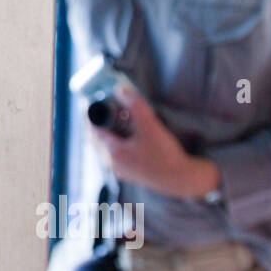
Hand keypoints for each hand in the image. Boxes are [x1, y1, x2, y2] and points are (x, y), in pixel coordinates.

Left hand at [88, 86, 221, 199]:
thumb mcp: (150, 126)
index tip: (90, 103)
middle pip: (96, 140)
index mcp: (112, 152)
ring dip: (105, 135)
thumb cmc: (165, 154)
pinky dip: (114, 145)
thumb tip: (120, 90)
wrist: (180, 180)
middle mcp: (112, 163)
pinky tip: (124, 139)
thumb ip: (135, 107)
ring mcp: (120, 171)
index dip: (91, 114)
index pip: (94, 129)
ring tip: (112, 122)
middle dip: (98, 124)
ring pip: (104, 149)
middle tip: (102, 110)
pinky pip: (114, 157)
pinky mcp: (130, 175)